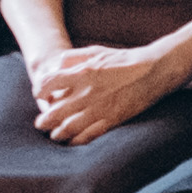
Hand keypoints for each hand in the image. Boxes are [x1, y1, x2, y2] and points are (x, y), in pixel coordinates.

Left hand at [29, 42, 165, 145]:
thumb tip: (56, 65)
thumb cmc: (123, 59)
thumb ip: (73, 57)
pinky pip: (88, 136)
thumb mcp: (96, 51)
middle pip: (55, 111)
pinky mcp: (111, 120)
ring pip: (68, 127)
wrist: (152, 71)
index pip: (49, 84)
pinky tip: (72, 141)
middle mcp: (87, 92)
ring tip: (55, 134)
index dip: (40, 92)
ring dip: (58, 133)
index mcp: (82, 73)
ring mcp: (99, 108)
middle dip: (44, 120)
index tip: (39, 96)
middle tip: (41, 124)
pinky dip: (76, 141)